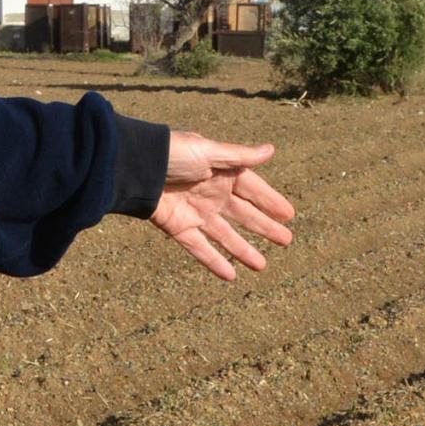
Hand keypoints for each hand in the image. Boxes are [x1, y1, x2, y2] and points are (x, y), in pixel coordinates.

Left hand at [152, 131, 294, 280]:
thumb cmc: (173, 153)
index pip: (253, 190)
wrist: (135, 166)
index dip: (270, 202)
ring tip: (261, 266)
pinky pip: (200, 248)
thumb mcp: (210, 152)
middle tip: (286, 241)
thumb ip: (240, 156)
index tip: (289, 215)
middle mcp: (211, 194)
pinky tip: (231, 276)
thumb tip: (271, 150)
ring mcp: (196, 213)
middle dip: (265, 228)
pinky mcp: (179, 228)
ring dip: (243, 250)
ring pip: (225, 236)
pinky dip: (214, 262)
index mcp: (222, 173)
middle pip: (244, 216)